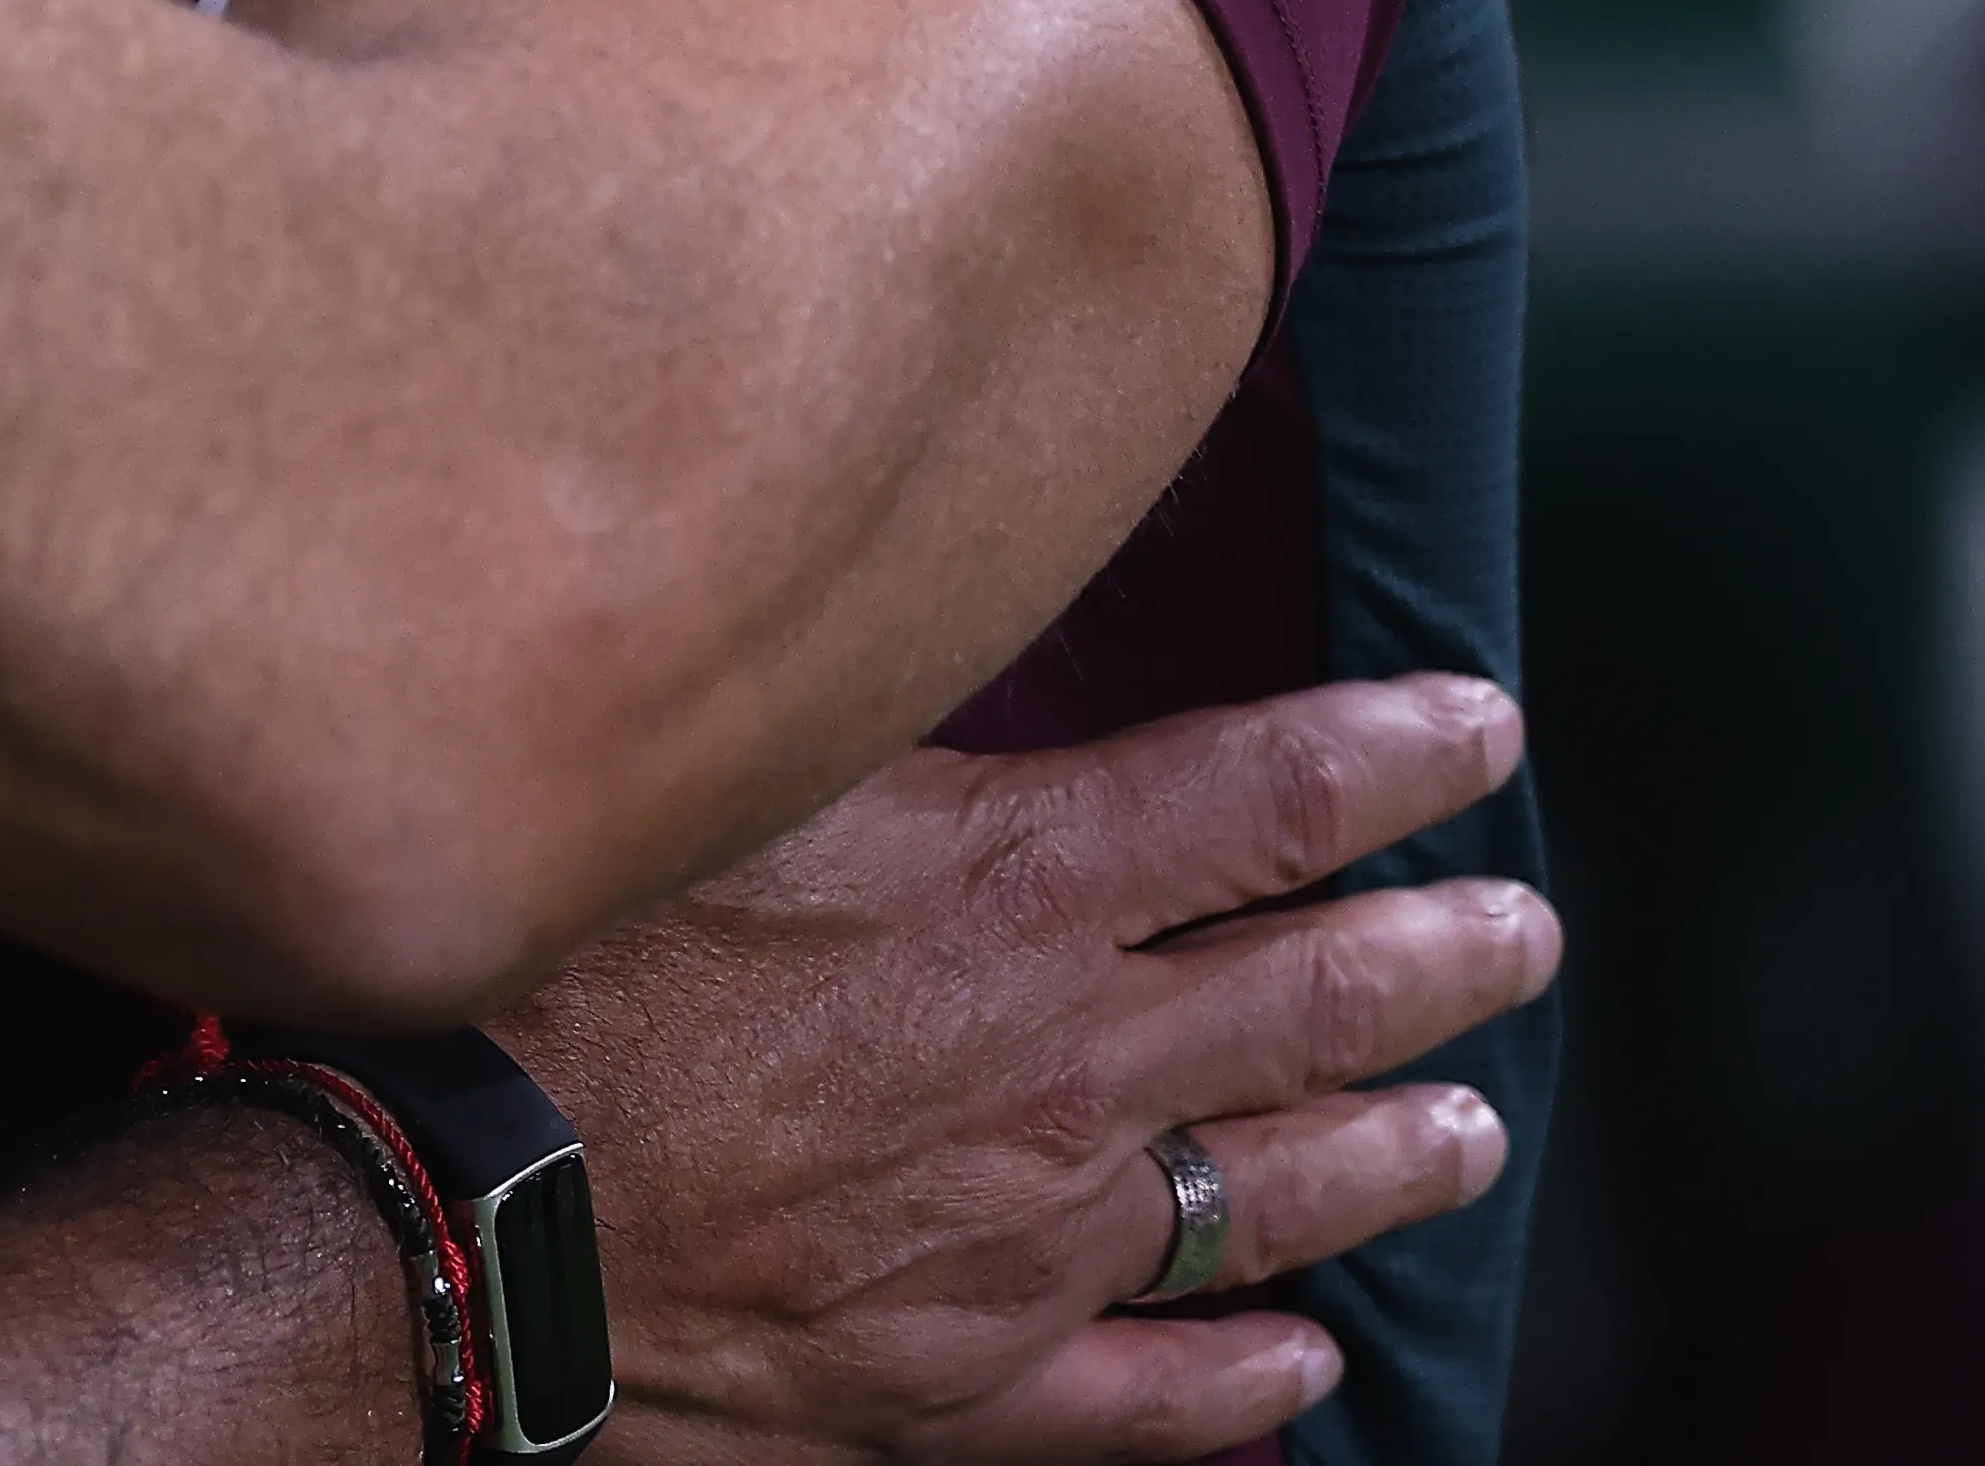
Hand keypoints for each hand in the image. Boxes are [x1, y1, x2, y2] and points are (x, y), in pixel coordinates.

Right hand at [514, 674, 1554, 1464]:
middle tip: (1525, 931)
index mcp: (1013, 887)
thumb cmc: (554, 962)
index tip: (1481, 722)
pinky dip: (1251, 1377)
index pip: (1276, 795)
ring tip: (1471, 1127)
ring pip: (1279, 1193)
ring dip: (1393, 1149)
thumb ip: (854, 706)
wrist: (459, 1210)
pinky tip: (1307, 1362)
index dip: (1399, 751)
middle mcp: (1062, 1067)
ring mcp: (1032, 1242)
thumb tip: (918, 599)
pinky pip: (1160, 1394)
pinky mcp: (965, 1383)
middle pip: (1318, 994)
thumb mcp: (716, 768)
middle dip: (1445, 951)